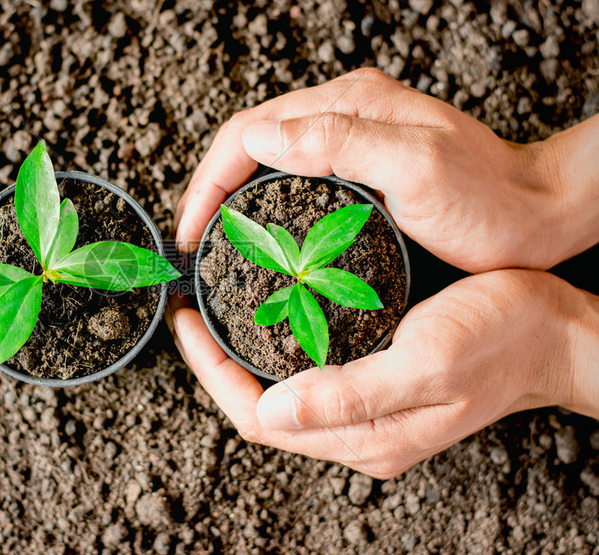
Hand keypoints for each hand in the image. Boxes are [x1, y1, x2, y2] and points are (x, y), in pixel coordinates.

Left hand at [168, 270, 598, 477]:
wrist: (556, 334)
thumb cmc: (502, 340)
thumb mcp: (427, 364)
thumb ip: (350, 396)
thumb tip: (270, 412)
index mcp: (364, 436)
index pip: (259, 418)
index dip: (212, 373)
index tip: (188, 324)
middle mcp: (359, 432)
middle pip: (261, 408)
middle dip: (218, 363)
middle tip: (195, 311)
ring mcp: (368, 411)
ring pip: (280, 391)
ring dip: (244, 354)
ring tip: (220, 309)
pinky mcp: (378, 385)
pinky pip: (308, 374)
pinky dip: (278, 346)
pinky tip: (273, 313)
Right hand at [175, 68, 598, 272]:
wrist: (537, 215)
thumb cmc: (489, 198)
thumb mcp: (418, 166)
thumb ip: (341, 141)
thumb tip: (261, 138)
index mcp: (348, 105)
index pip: (250, 131)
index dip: (208, 180)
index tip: (190, 228)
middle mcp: (343, 114)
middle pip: (250, 142)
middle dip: (209, 188)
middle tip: (191, 239)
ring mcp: (351, 140)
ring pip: (266, 160)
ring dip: (230, 195)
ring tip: (211, 239)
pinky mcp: (359, 167)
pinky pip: (292, 176)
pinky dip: (261, 202)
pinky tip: (257, 232)